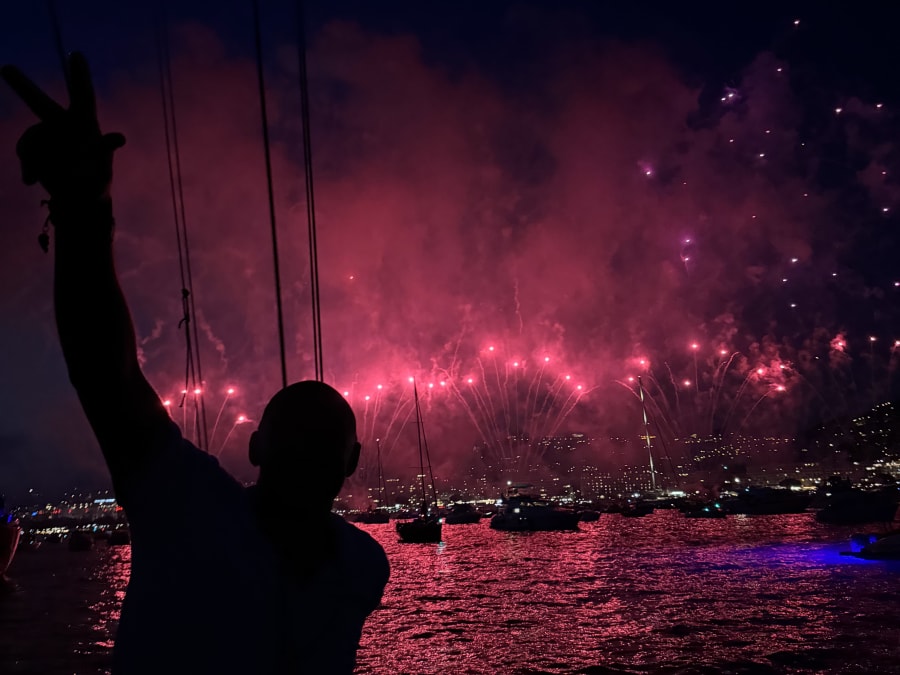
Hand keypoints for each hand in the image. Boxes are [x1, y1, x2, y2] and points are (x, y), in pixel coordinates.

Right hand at [1, 52, 124, 201]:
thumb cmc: (95, 182)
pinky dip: (29, 167)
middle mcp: (63, 126)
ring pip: (31, 140)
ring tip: (49, 177)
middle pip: (40, 104)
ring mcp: (46, 137)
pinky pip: (26, 153)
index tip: (76, 54)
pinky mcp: (34, 150)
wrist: (77, 200)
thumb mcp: (102, 170)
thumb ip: (106, 150)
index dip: (80, 76)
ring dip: (36, 159)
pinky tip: (32, 181)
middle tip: (5, 68)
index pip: (83, 96)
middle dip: (23, 87)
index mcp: (85, 125)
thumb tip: (119, 137)